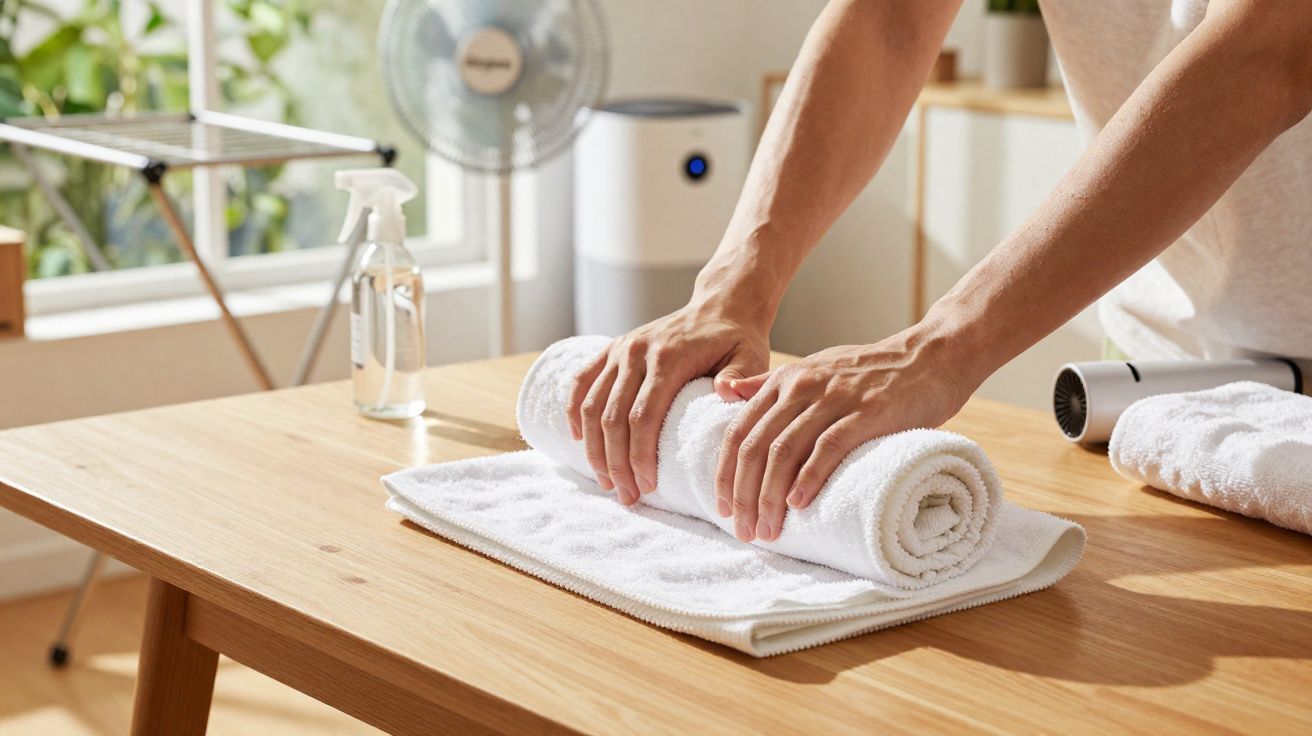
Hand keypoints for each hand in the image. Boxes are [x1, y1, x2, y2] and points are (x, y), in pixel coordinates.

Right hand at [567, 297, 770, 504]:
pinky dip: (574, 412)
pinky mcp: (611, 349)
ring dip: (594, 448)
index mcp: (668, 358)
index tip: (647, 487)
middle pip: (613, 417)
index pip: (642, 416)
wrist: (720, 304)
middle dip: (616, 462)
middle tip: (627, 496)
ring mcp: (620, 349)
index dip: (639, 455)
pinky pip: (581, 382)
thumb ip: (741, 377)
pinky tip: (578, 440)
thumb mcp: (750, 356)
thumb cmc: (737, 339)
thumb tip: (723, 393)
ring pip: (591, 405)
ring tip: (607, 481)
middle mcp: (636, 352)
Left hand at [715, 326, 976, 542]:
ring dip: (770, 497)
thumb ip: (770, 384)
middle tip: (744, 530)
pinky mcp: (867, 412)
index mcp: (784, 382)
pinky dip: (809, 477)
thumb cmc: (872, 372)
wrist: (931, 356)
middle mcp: (801, 387)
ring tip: (768, 530)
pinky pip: (828, 446)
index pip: (738, 432)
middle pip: (755, 447)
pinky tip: (798, 503)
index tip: (722, 509)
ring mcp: (833, 399)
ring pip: (784, 451)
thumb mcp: (813, 369)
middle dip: (744, 495)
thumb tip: (725, 394)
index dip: (725, 474)